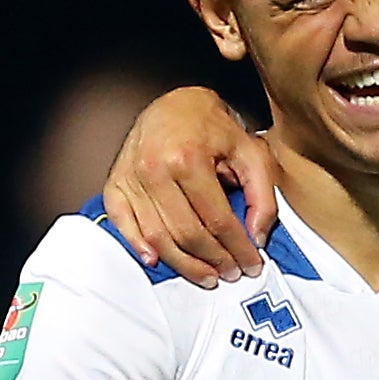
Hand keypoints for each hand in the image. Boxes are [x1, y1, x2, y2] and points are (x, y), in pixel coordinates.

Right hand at [98, 86, 276, 287]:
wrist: (176, 104)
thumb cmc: (213, 127)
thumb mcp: (251, 152)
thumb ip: (262, 195)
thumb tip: (256, 237)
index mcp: (189, 158)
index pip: (217, 219)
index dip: (238, 248)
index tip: (251, 265)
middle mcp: (155, 168)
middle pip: (187, 233)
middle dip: (214, 260)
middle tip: (231, 272)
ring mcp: (131, 177)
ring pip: (157, 237)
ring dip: (184, 264)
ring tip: (206, 274)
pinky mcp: (116, 182)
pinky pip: (122, 222)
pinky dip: (138, 245)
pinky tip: (157, 260)